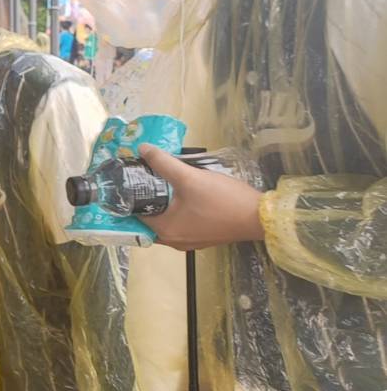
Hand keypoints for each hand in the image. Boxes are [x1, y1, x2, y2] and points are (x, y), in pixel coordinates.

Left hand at [139, 145, 265, 250]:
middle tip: (145, 177)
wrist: (260, 217)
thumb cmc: (224, 200)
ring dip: (163, 204)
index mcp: (164, 231)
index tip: (130, 178)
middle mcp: (173, 241)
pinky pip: (182, 223)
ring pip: (167, 220)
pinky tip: (182, 194)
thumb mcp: (189, 177)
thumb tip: (143, 149)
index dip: (131, 194)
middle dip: (147, 198)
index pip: (135, 213)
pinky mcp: (203, 237)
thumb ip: (163, 163)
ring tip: (162, 182)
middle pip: (150, 217)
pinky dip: (177, 211)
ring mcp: (189, 241)